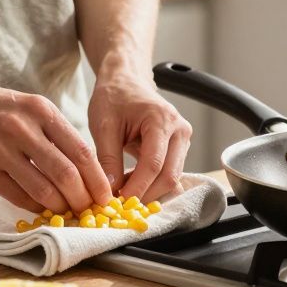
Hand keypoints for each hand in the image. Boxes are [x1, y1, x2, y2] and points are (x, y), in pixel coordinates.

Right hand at [0, 75, 113, 213]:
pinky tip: (39, 208)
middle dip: (83, 199)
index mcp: (40, 110)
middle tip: (87, 210)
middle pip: (67, 174)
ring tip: (65, 212)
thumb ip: (51, 132)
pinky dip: (34, 207)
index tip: (105, 196)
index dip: (97, 179)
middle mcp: (23, 128)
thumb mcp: (24, 106)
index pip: (81, 151)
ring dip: (59, 207)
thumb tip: (81, 168)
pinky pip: (17, 196)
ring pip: (44, 189)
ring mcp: (1, 149)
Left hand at [88, 71, 191, 202]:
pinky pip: (169, 172)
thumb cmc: (113, 98)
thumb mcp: (103, 126)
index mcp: (162, 120)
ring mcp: (182, 139)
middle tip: (120, 206)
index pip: (153, 164)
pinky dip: (152, 183)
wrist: (125, 81)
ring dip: (149, 190)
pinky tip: (131, 184)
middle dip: (145, 194)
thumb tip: (109, 191)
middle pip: (169, 175)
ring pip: (172, 177)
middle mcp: (179, 130)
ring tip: (122, 193)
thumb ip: (107, 159)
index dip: (137, 187)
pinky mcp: (179, 147)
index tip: (119, 203)